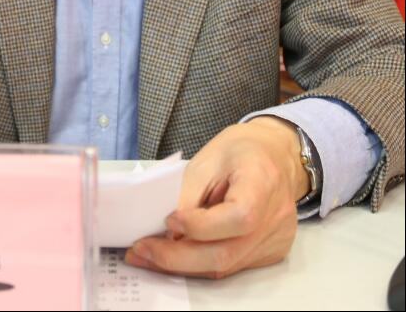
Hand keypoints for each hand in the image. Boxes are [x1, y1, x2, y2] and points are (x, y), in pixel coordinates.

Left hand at [125, 116, 310, 277]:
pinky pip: (230, 265)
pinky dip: (199, 263)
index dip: (201, 226)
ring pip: (225, 266)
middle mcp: (276, 218)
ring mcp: (276, 240)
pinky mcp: (270, 252)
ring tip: (148, 256)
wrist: (274, 155)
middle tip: (142, 250)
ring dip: (182, 265)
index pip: (238, 217)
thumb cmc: (238, 151)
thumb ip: (189, 194)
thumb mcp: (207, 159)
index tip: (168, 220)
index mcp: (263, 182)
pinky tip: (174, 256)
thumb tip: (167, 233)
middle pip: (227, 253)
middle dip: (178, 257)